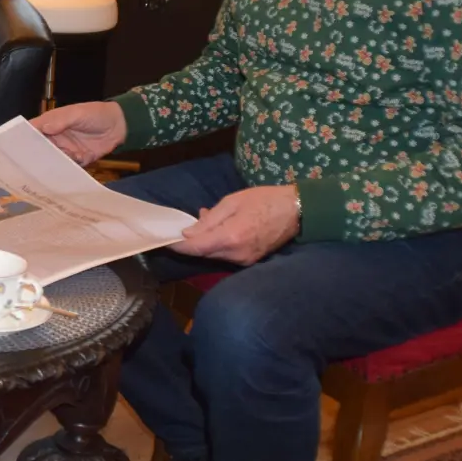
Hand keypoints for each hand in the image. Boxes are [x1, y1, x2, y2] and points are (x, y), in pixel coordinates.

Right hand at [31, 101, 126, 165]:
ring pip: (53, 159)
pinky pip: (68, 167)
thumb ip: (61, 121)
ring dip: (55, 161)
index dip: (23, 138)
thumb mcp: (78, 113)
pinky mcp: (77, 159)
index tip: (16, 148)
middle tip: (34, 162)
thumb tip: (43, 128)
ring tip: (59, 161)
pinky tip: (75, 162)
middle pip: (41, 148)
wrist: (120, 126)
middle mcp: (56, 138)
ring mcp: (66, 150)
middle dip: (38, 155)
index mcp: (52, 123)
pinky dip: (69, 167)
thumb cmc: (96, 114)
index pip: (33, 130)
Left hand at [172, 185, 299, 264]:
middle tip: (180, 228)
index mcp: (231, 237)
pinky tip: (218, 230)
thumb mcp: (232, 202)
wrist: (297, 210)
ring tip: (203, 222)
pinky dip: (217, 245)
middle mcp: (237, 254)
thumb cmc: (264, 200)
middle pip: (203, 254)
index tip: (164, 240)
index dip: (178, 246)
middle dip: (189, 244)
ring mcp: (245, 260)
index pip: (196, 248)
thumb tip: (188, 233)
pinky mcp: (251, 261)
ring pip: (214, 256)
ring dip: (204, 243)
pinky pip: (226, 255)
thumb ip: (210, 220)